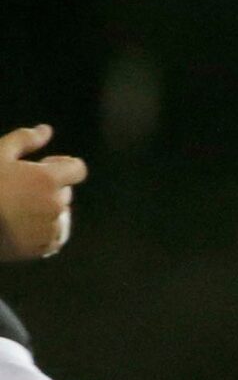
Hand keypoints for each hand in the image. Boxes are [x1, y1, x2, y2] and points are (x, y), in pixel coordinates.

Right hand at [0, 126, 84, 261]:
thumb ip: (24, 140)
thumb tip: (46, 130)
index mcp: (48, 180)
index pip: (78, 169)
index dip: (63, 166)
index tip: (44, 166)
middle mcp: (56, 205)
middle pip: (66, 192)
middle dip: (51, 187)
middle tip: (20, 187)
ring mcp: (50, 229)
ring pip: (59, 215)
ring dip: (46, 209)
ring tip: (17, 207)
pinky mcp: (43, 248)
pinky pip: (53, 237)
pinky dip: (42, 230)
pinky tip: (20, 225)